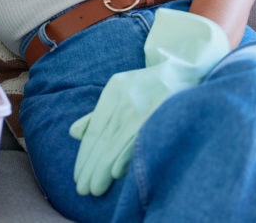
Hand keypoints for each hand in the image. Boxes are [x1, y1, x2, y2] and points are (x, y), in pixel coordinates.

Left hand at [69, 8, 229, 195]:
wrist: (181, 67)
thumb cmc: (147, 84)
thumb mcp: (118, 90)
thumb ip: (97, 113)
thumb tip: (74, 133)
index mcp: (112, 95)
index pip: (94, 132)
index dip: (85, 156)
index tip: (78, 176)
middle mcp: (123, 101)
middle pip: (103, 140)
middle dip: (91, 167)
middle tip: (83, 189)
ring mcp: (140, 107)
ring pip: (117, 143)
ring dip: (104, 168)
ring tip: (95, 187)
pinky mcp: (157, 112)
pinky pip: (137, 137)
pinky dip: (125, 154)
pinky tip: (116, 171)